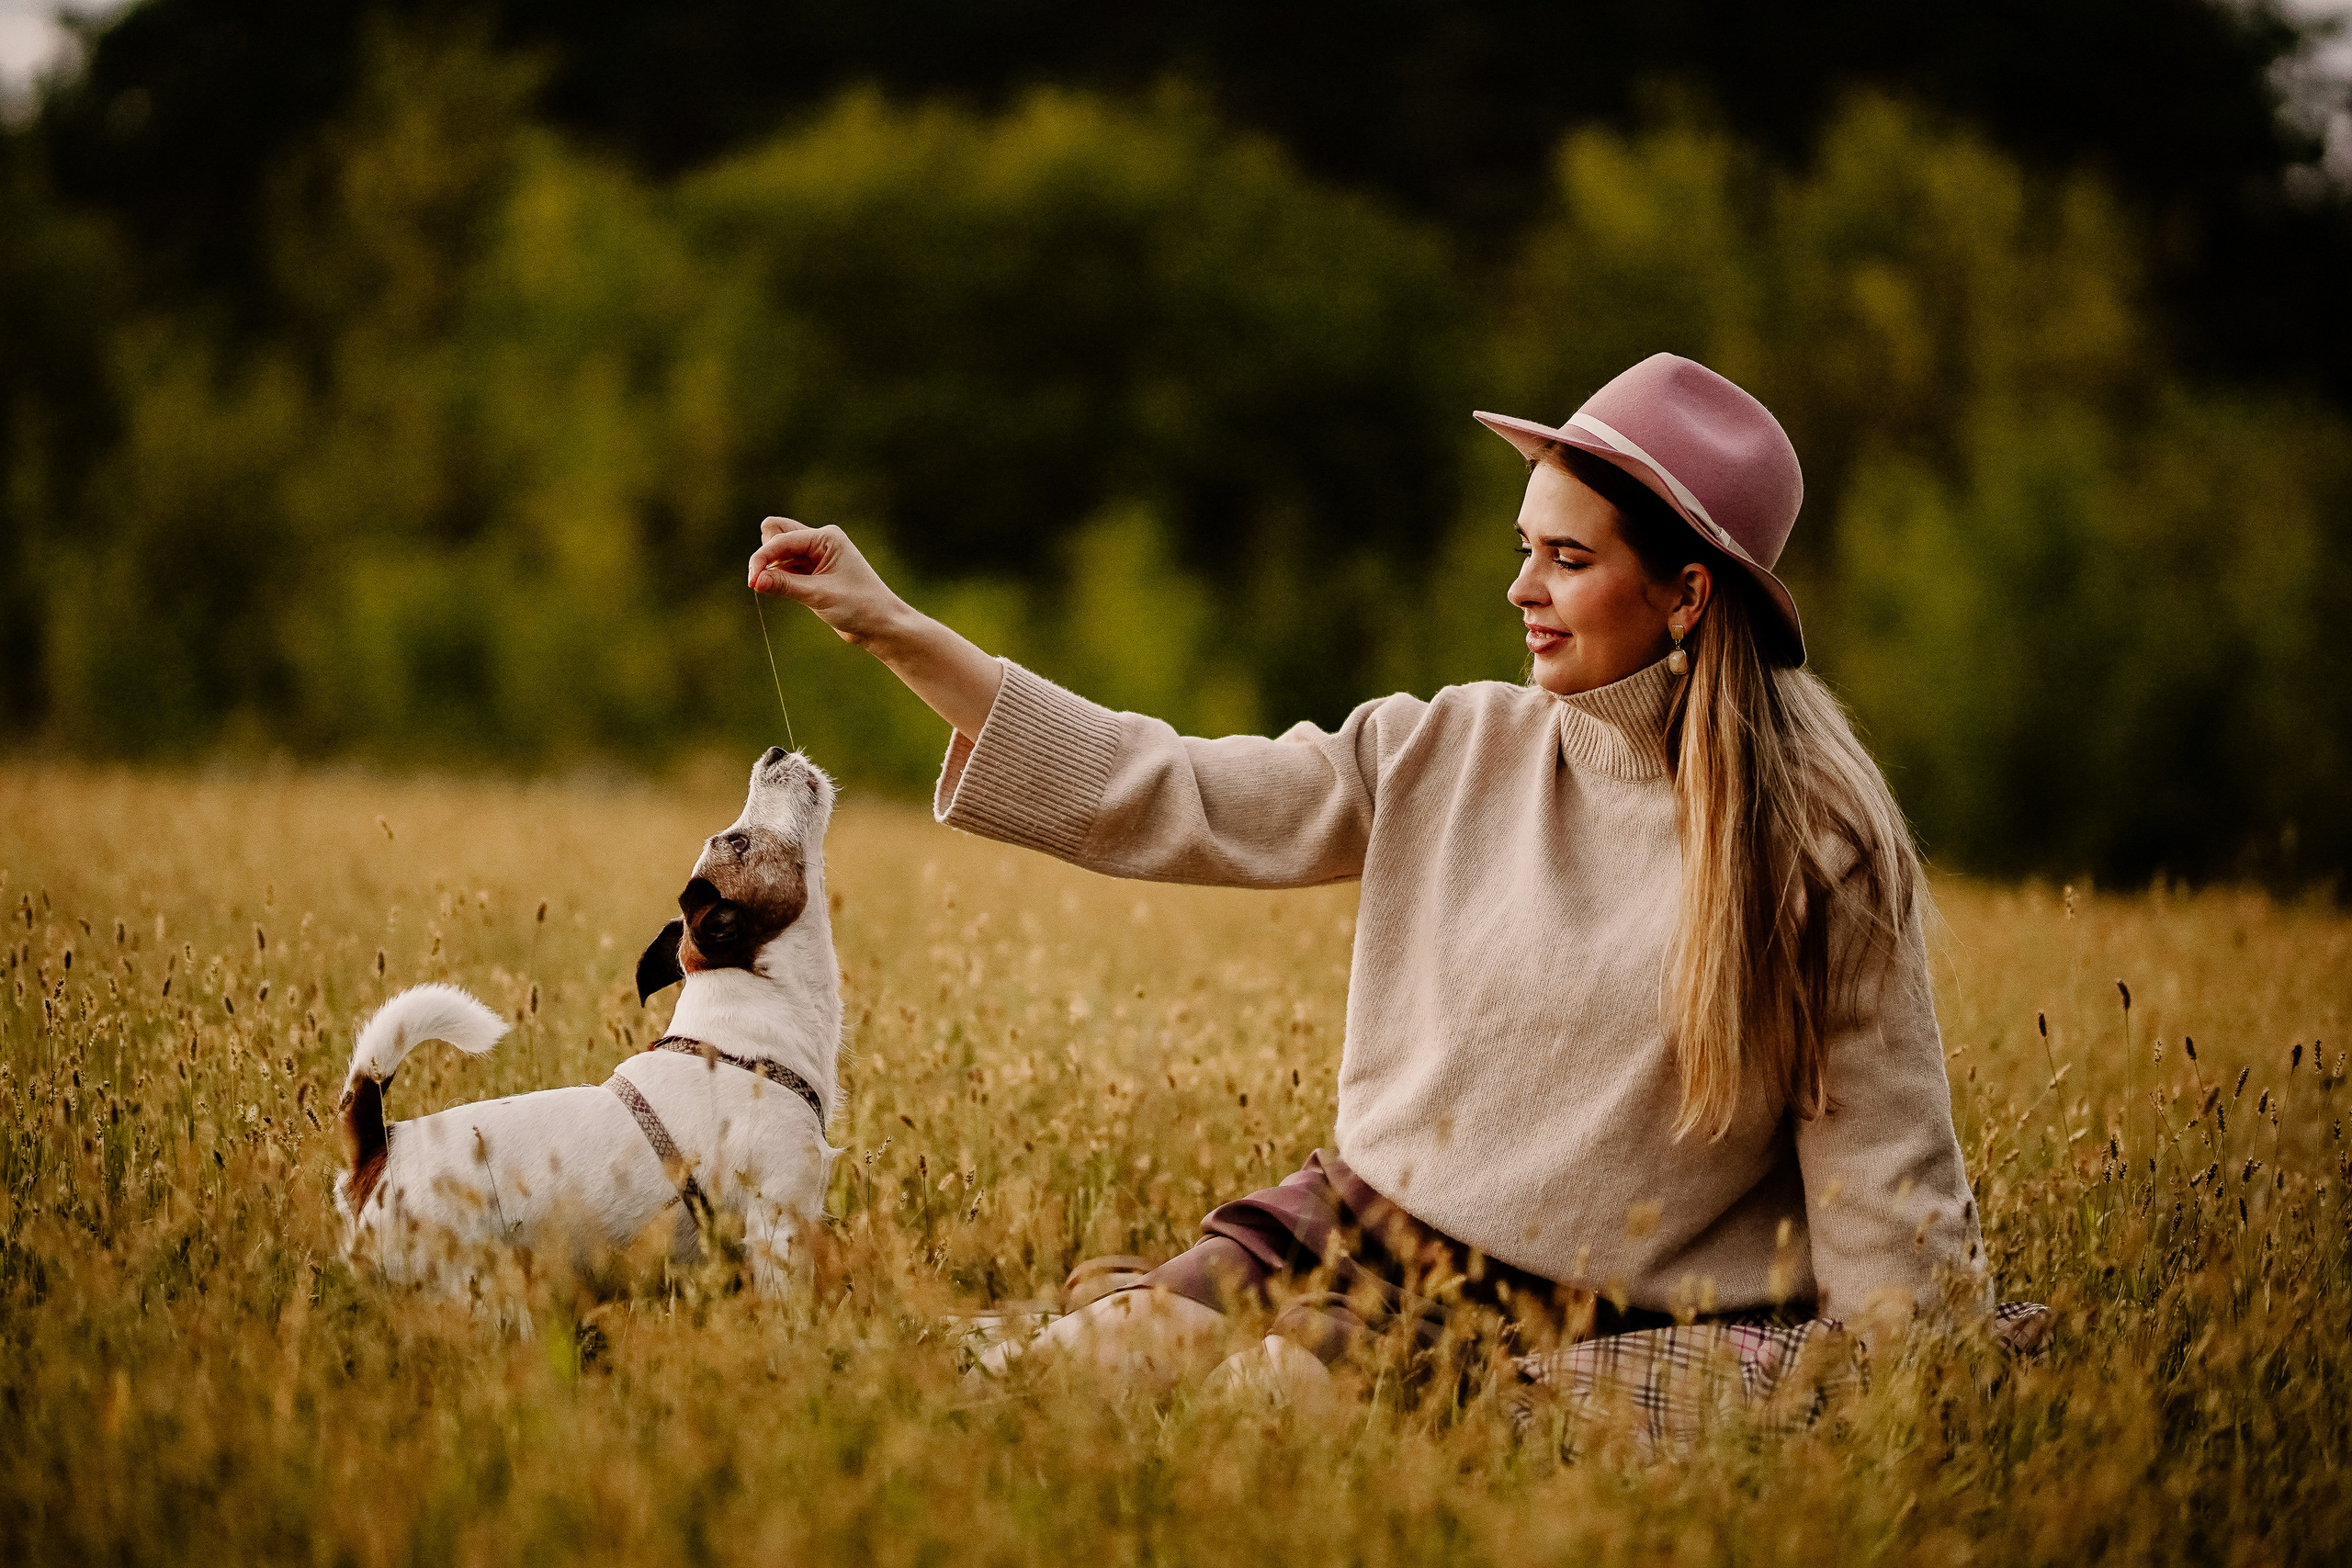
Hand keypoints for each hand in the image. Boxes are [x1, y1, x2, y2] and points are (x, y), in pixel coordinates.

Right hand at [747, 519, 907, 646]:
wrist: (880, 625)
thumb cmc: (859, 606)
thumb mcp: (818, 596)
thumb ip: (784, 585)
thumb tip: (755, 580)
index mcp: (826, 538)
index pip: (782, 539)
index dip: (762, 558)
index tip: (751, 582)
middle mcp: (820, 542)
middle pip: (776, 533)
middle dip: (766, 555)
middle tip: (766, 580)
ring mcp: (816, 556)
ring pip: (779, 551)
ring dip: (772, 568)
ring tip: (779, 589)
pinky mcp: (812, 573)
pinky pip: (785, 567)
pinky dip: (778, 577)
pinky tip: (784, 591)